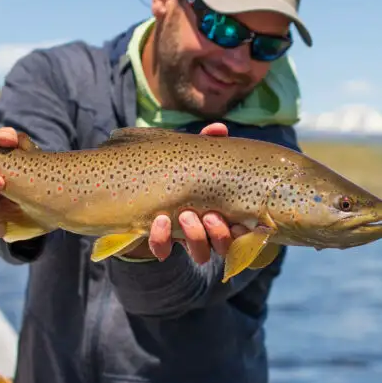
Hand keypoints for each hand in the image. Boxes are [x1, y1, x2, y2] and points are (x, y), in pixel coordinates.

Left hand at [125, 122, 248, 264]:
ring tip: (185, 216)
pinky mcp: (159, 243)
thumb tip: (219, 128)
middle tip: (210, 215)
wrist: (137, 187)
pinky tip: (159, 220)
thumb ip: (206, 144)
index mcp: (222, 213)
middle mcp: (208, 232)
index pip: (242, 232)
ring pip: (201, 253)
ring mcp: (184, 240)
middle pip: (225, 246)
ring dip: (196, 237)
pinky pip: (162, 251)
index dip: (245, 232)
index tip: (243, 222)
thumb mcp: (193, 157)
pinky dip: (162, 239)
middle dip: (219, 233)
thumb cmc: (176, 171)